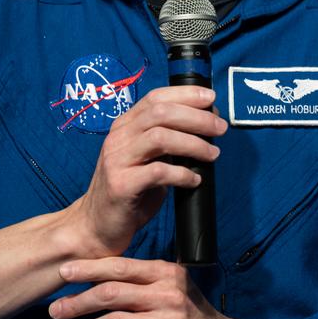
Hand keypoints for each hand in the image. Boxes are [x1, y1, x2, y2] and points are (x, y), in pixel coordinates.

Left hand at [50, 257, 243, 318]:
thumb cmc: (193, 316)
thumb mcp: (174, 288)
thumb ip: (142, 281)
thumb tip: (96, 277)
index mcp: (166, 274)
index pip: (120, 267)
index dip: (88, 269)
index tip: (63, 273)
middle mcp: (167, 295)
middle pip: (111, 294)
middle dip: (78, 302)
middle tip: (55, 310)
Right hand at [65, 86, 225, 256]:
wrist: (97, 224)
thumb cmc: (129, 190)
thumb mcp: (146, 158)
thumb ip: (167, 140)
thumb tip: (206, 126)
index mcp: (125, 126)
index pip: (155, 98)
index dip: (185, 95)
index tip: (211, 98)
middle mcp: (118, 138)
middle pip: (161, 113)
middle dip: (196, 118)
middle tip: (220, 129)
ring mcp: (117, 160)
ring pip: (160, 138)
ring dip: (193, 144)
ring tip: (212, 155)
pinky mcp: (121, 185)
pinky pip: (158, 173)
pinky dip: (182, 174)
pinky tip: (194, 180)